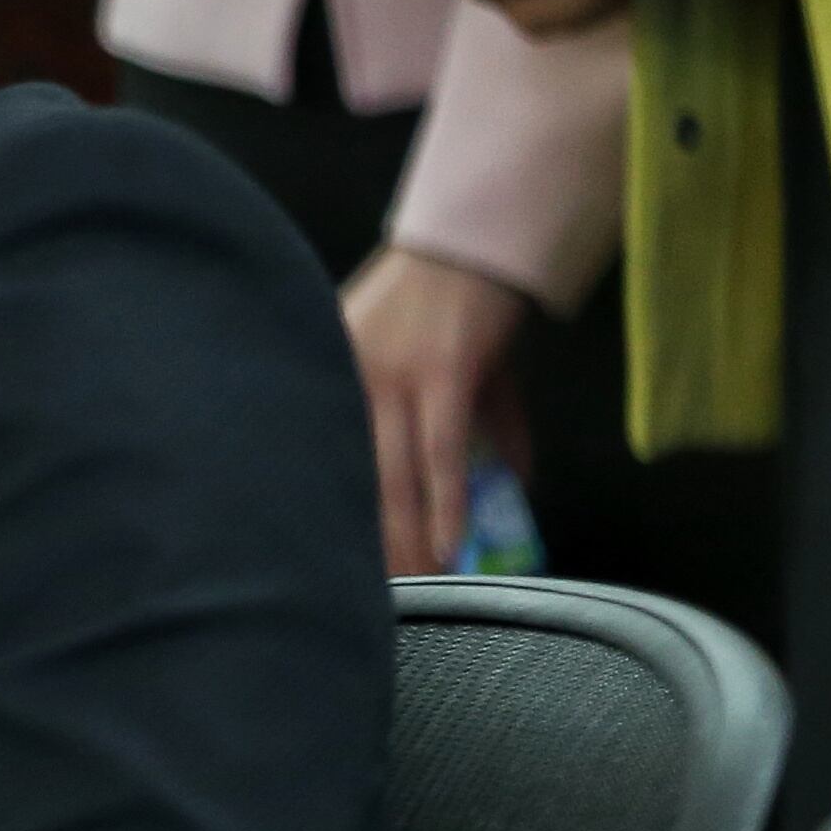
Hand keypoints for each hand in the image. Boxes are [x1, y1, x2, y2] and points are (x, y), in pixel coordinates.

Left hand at [342, 246, 530, 575]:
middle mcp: (347, 375)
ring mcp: (392, 374)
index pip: (318, 456)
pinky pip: (440, 454)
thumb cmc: (455, 298)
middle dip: (360, 539)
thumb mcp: (442, 363)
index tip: (325, 564)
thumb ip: (477, 425)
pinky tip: (448, 545)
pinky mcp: (441, 373)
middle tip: (365, 596)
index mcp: (329, 371)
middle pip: (345, 475)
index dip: (323, 514)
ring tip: (416, 585)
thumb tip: (512, 485)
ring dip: (404, 536)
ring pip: (390, 475)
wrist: (478, 234)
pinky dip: (446, 504)